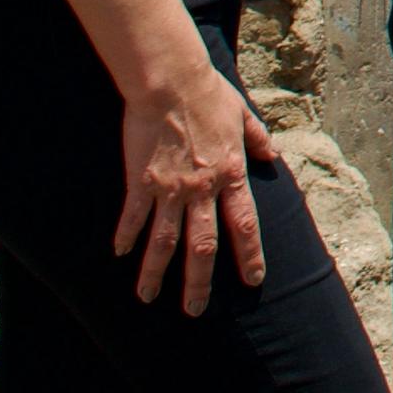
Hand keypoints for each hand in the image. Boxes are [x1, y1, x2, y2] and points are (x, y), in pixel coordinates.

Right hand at [116, 58, 273, 313]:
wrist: (171, 82)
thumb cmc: (208, 93)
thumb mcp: (242, 114)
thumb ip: (257, 139)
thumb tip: (272, 155)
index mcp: (231, 175)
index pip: (245, 225)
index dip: (250, 255)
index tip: (254, 280)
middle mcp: (202, 189)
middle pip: (202, 247)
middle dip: (199, 283)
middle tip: (195, 310)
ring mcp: (171, 189)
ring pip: (164, 242)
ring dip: (156, 273)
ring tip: (148, 297)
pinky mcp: (141, 182)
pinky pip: (134, 217)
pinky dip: (126, 237)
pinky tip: (120, 253)